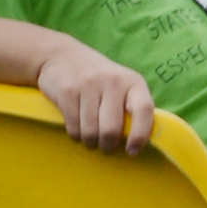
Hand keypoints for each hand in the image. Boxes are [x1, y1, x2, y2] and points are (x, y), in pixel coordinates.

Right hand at [38, 49, 155, 152]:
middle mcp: (112, 81)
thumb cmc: (99, 79)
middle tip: (106, 146)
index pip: (144, 109)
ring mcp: (88, 85)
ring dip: (90, 142)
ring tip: (90, 138)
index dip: (140, 134)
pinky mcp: (67, 91)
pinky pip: (73, 127)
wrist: (62, 56)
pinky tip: (77, 129)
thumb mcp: (121, 85)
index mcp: (133, 81)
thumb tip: (138, 144)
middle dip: (108, 145)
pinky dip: (76, 135)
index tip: (132, 151)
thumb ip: (131, 108)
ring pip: (91, 132)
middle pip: (111, 129)